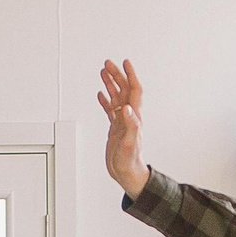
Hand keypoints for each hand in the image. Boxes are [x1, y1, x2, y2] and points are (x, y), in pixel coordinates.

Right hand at [97, 59, 147, 199]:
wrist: (127, 173)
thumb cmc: (129, 161)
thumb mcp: (130, 143)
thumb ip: (131, 125)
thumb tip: (127, 108)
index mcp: (134, 117)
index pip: (134, 91)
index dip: (130, 75)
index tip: (125, 62)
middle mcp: (128, 117)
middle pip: (123, 90)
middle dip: (117, 75)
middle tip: (108, 63)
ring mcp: (121, 122)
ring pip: (116, 97)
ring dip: (110, 84)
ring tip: (103, 72)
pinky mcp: (115, 128)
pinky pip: (110, 110)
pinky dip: (105, 100)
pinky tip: (101, 95)